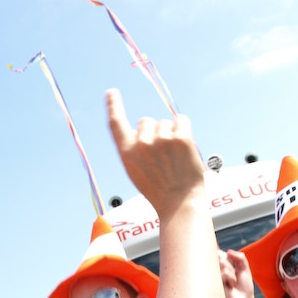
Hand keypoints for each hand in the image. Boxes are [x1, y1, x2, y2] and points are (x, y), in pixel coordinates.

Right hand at [106, 89, 205, 220]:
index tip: (112, 93)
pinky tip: (185, 148)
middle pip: (147, 121)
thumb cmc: (160, 190)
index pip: (116, 124)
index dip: (113, 106)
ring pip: (165, 123)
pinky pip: (181, 120)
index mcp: (127, 153)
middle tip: (163, 158)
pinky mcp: (181, 138)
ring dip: (171, 134)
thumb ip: (136, 149)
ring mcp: (162, 140)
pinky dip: (184, 130)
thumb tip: (144, 127)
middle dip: (155, 133)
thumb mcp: (137, 172)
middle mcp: (142, 144)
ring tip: (175, 158)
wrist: (180, 204)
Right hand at [219, 249, 257, 297]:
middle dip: (231, 264)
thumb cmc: (244, 289)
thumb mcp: (245, 269)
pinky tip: (230, 286)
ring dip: (232, 272)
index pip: (221, 254)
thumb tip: (229, 252)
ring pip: (223, 263)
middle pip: (221, 256)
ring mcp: (215, 277)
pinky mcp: (214, 282)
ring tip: (233, 282)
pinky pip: (224, 272)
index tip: (231, 263)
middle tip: (235, 275)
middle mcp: (218, 271)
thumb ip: (240, 257)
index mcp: (224, 267)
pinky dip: (231, 278)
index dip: (226, 256)